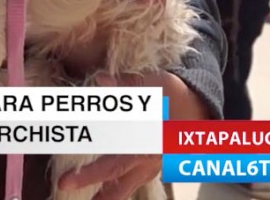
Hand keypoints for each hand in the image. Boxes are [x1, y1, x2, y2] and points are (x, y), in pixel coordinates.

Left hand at [57, 72, 209, 198]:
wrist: (204, 107)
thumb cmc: (177, 95)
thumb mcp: (155, 83)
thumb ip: (126, 84)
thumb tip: (100, 81)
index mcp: (147, 141)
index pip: (112, 162)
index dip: (88, 174)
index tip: (65, 181)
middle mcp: (150, 158)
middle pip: (117, 177)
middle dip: (92, 185)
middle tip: (65, 187)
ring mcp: (154, 164)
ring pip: (128, 185)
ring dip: (108, 194)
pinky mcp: (158, 165)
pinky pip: (137, 180)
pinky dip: (122, 186)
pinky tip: (111, 191)